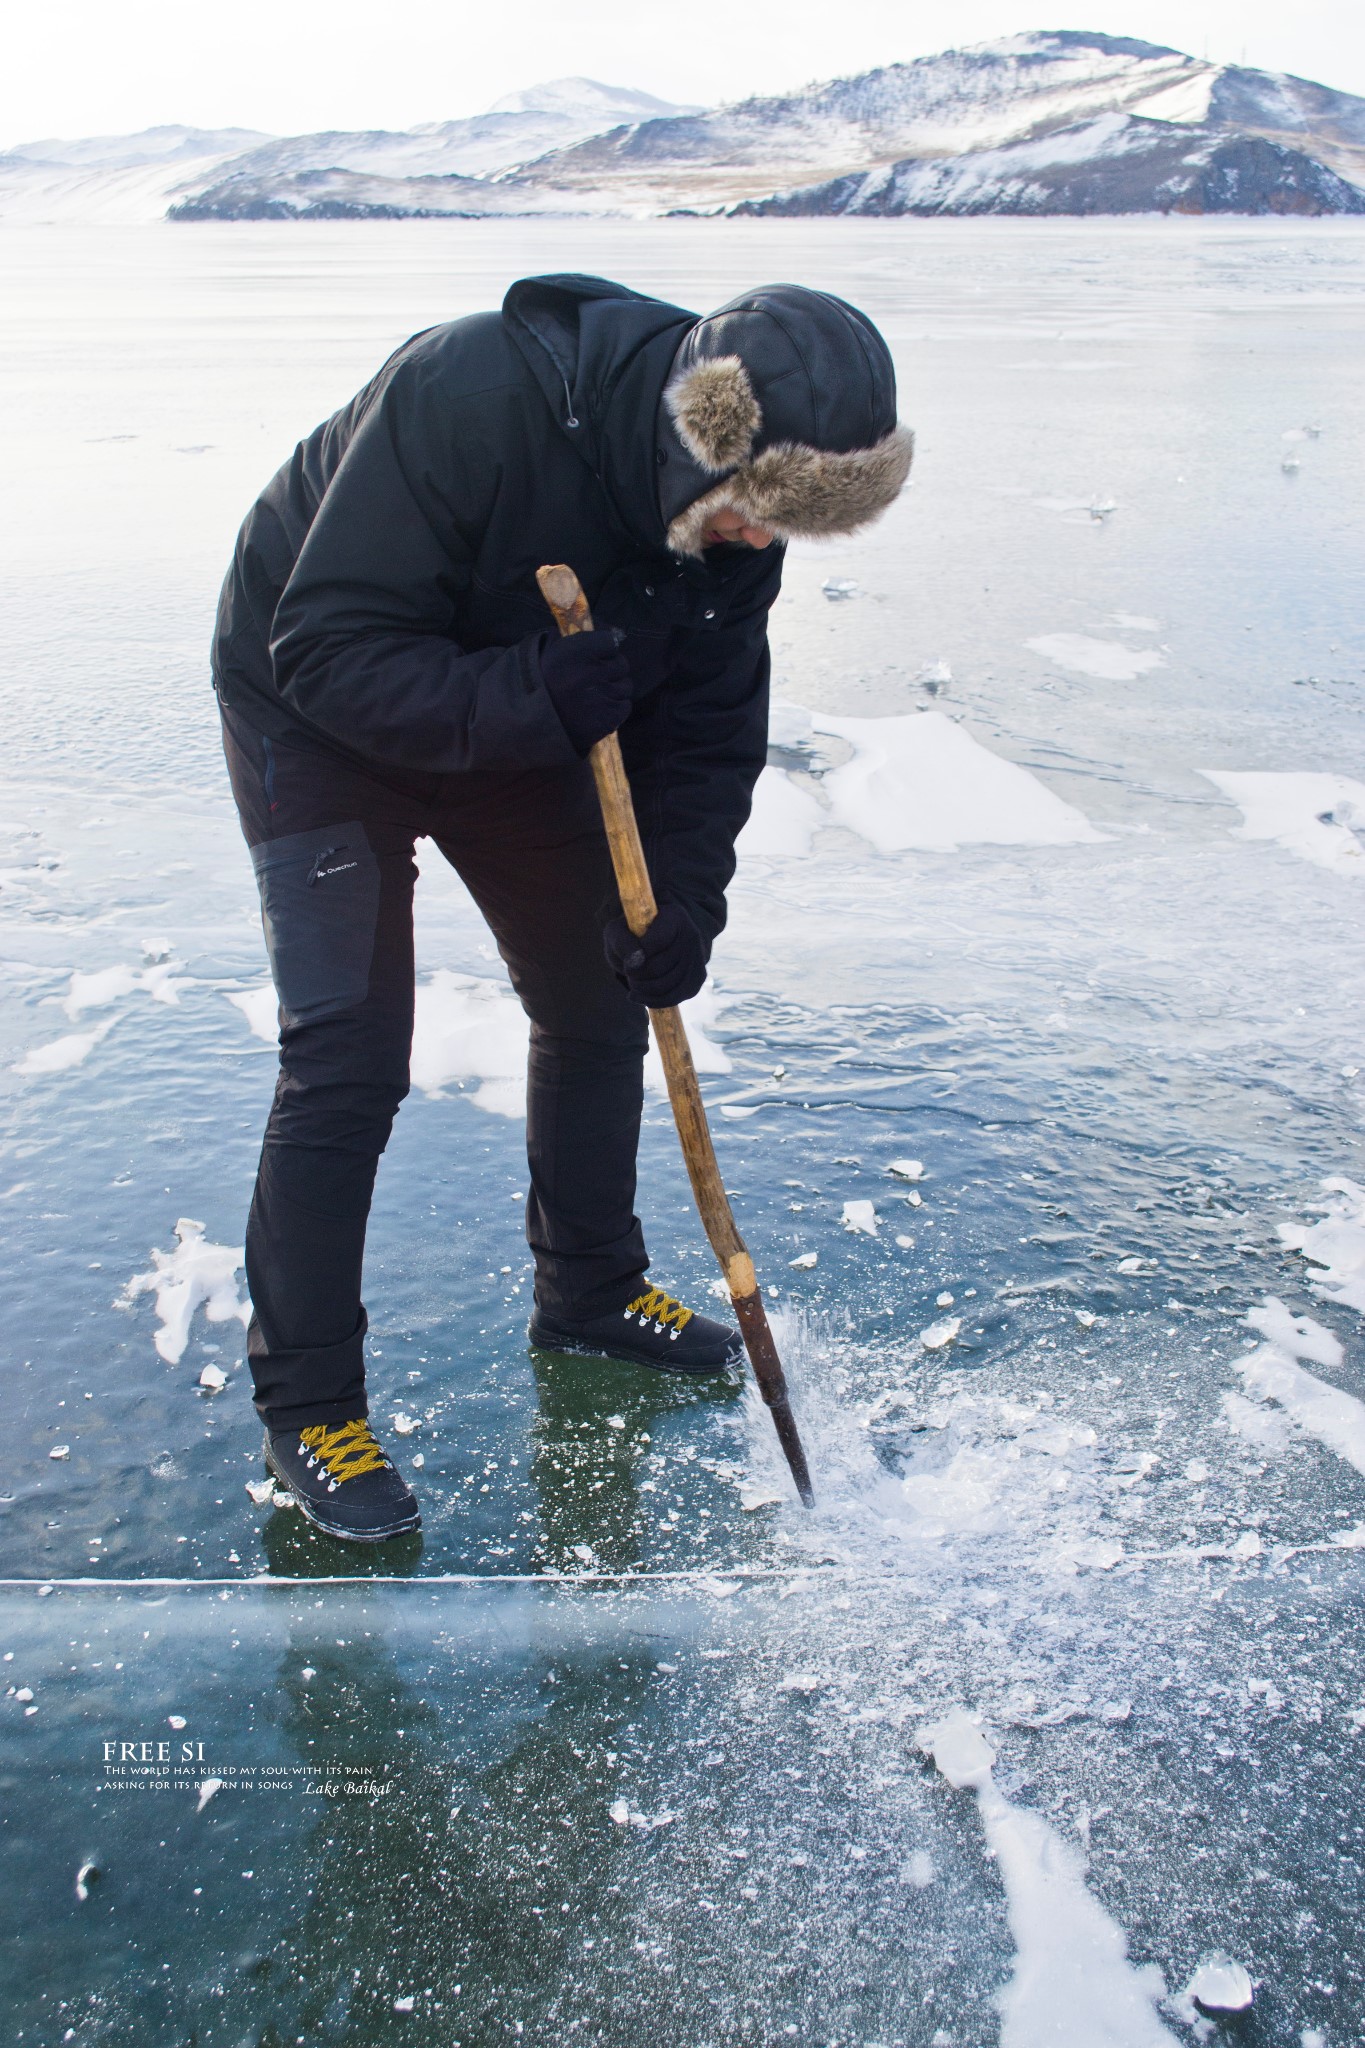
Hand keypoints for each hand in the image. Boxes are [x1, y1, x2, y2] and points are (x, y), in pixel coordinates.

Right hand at [540, 627, 632, 756]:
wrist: (525, 723)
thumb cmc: (537, 683)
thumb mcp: (548, 649)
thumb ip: (576, 638)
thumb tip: (608, 632)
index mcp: (576, 651)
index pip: (611, 641)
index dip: (604, 649)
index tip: (597, 655)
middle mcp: (591, 673)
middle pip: (621, 664)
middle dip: (610, 669)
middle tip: (594, 678)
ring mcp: (601, 697)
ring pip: (625, 686)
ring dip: (613, 689)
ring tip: (594, 695)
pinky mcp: (607, 720)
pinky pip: (625, 707)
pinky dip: (615, 707)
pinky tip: (598, 709)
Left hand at [603, 902, 707, 1007]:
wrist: (654, 942)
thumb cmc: (632, 935)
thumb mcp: (618, 931)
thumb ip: (621, 942)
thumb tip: (635, 964)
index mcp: (674, 916)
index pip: (654, 943)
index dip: (635, 956)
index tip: (626, 960)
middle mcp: (691, 934)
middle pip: (659, 967)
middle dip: (636, 976)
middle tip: (629, 974)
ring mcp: (698, 957)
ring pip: (666, 985)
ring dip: (643, 989)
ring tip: (634, 983)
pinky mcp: (698, 977)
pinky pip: (675, 997)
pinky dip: (654, 1001)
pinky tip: (641, 995)